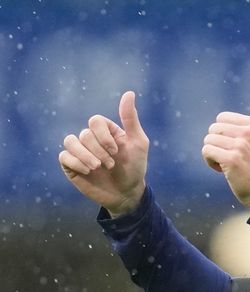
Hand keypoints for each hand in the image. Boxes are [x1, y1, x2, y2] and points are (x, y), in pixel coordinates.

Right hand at [58, 91, 148, 216]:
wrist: (126, 193)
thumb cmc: (134, 168)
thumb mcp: (138, 142)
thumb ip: (130, 119)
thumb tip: (129, 93)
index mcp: (106, 131)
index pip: (95, 120)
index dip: (104, 136)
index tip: (117, 151)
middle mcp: (91, 139)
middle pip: (85, 134)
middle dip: (99, 151)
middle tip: (111, 165)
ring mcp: (80, 151)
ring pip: (70, 141)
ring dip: (86, 156)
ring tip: (98, 168)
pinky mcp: (71, 165)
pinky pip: (64, 156)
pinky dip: (77, 163)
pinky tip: (89, 172)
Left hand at [202, 89, 249, 207]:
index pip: (222, 118)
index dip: (224, 134)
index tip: (236, 147)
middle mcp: (248, 132)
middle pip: (213, 128)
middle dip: (217, 143)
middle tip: (230, 157)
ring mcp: (240, 145)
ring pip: (208, 140)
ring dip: (213, 154)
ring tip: (227, 165)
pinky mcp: (231, 159)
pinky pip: (207, 151)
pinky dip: (210, 162)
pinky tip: (223, 171)